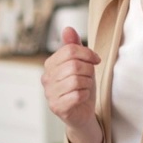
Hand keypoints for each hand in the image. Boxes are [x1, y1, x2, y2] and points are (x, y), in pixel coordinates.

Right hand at [42, 27, 102, 142]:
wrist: (82, 113)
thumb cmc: (80, 87)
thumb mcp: (80, 64)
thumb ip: (74, 46)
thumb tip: (68, 29)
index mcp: (50, 64)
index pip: (70, 50)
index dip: (87, 53)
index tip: (96, 59)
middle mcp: (46, 78)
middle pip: (74, 65)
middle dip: (88, 70)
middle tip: (90, 77)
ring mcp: (50, 93)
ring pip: (76, 80)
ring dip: (87, 84)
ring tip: (84, 87)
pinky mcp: (57, 107)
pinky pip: (77, 95)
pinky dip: (85, 95)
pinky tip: (82, 97)